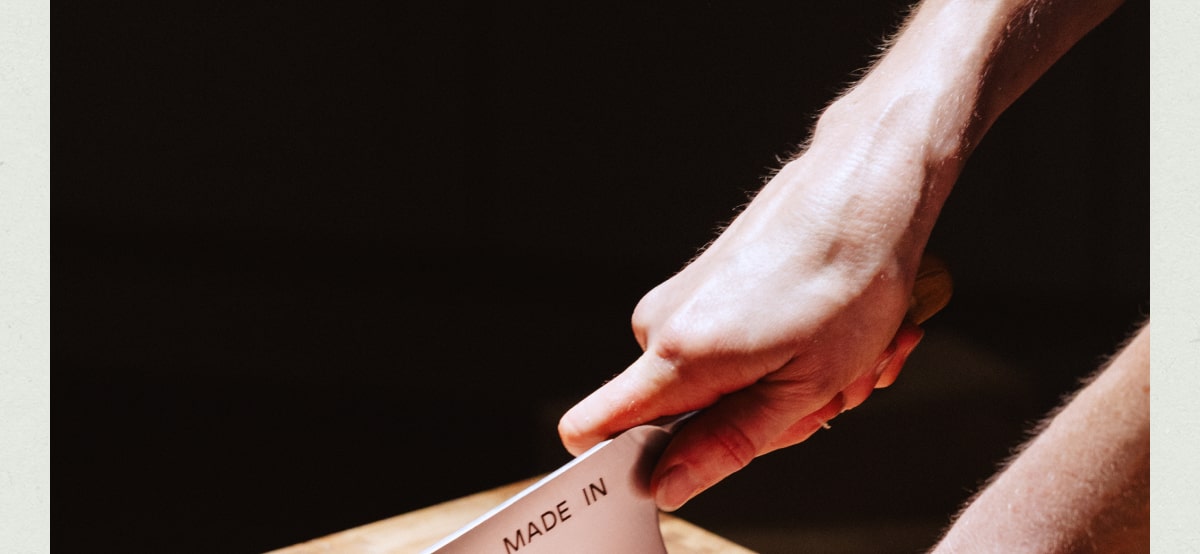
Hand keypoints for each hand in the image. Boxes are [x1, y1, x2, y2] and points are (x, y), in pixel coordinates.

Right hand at [559, 141, 937, 510]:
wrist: (864, 187)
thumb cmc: (849, 274)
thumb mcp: (804, 387)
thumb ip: (727, 443)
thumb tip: (667, 484)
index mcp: (679, 356)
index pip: (594, 427)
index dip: (627, 464)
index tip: (682, 470)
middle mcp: (663, 324)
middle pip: (682, 420)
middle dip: (759, 421)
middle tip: (823, 390)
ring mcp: (682, 301)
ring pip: (720, 386)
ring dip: (788, 384)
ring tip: (841, 353)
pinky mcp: (705, 286)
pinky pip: (732, 350)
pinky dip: (787, 352)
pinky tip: (833, 331)